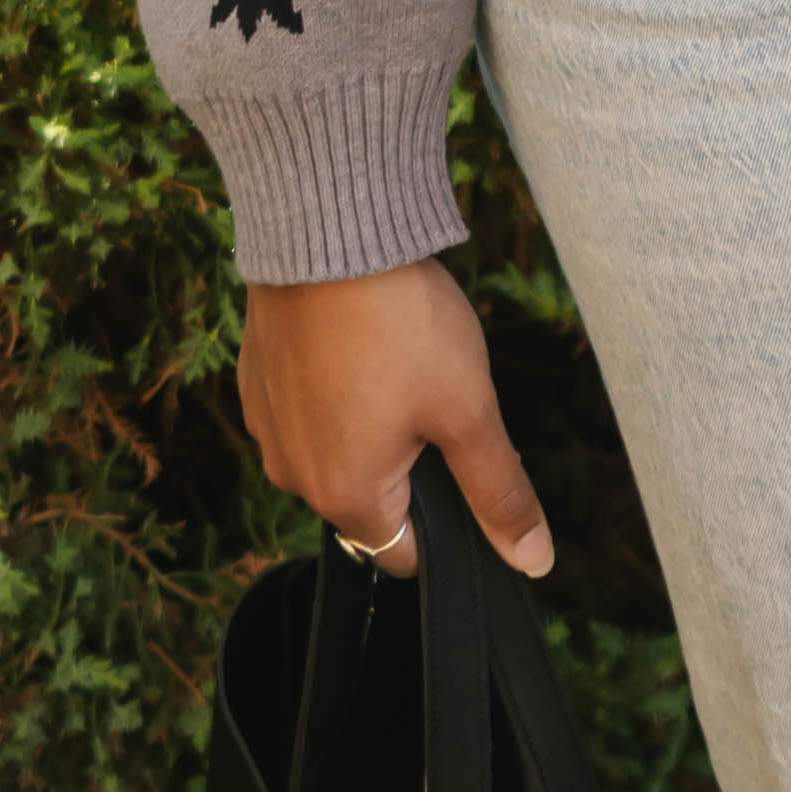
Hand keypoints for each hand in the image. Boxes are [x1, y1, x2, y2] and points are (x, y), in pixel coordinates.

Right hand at [239, 253, 553, 579]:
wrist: (324, 231)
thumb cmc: (398, 323)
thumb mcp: (467, 409)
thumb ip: (498, 490)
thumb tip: (534, 560)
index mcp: (341, 496)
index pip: (405, 549)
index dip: (447, 514)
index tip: (465, 455)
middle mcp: (290, 473)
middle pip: (371, 497)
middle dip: (411, 459)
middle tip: (438, 393)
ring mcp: (267, 424)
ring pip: (338, 448)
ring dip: (373, 421)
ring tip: (400, 357)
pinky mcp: (256, 378)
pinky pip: (307, 406)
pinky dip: (337, 387)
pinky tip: (363, 340)